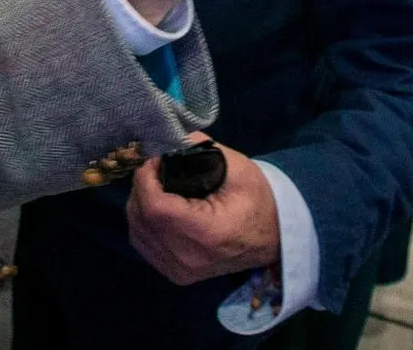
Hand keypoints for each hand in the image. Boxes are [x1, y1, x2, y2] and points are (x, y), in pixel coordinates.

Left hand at [128, 134, 280, 284]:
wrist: (275, 237)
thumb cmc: (259, 199)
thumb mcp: (236, 167)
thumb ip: (198, 148)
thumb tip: (165, 137)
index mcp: (207, 233)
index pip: (154, 207)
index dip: (146, 178)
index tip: (157, 159)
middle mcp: (188, 259)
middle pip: (141, 217)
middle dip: (142, 187)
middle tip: (157, 169)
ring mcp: (179, 271)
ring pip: (137, 231)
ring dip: (140, 203)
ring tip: (158, 186)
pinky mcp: (175, 275)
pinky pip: (143, 244)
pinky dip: (144, 222)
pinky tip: (158, 207)